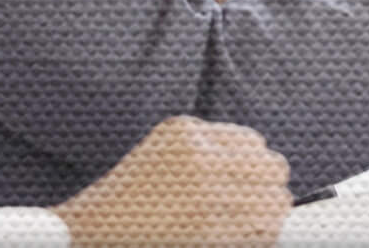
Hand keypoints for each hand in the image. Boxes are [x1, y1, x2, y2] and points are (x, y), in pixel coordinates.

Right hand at [49, 115, 290, 246]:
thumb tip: (263, 154)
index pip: (254, 143)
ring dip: (272, 211)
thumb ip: (210, 143)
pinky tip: (256, 234)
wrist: (95, 228)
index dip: (259, 162)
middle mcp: (198, 160)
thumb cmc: (132, 191)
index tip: (256, 175)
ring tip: (266, 217)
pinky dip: (264, 234)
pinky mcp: (206, 231)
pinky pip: (258, 231)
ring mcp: (204, 196)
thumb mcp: (165, 147)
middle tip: (267, 197)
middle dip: (270, 184)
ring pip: (272, 201)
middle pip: (270, 169)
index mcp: (188, 134)